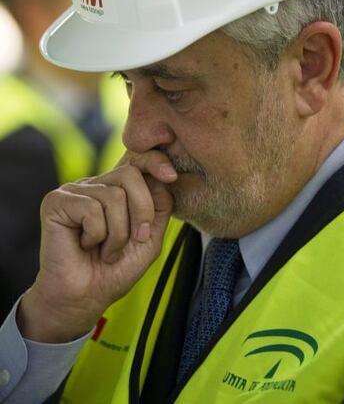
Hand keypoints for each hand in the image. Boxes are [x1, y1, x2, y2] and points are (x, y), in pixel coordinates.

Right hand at [18, 151, 176, 342]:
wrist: (85, 299)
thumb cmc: (115, 270)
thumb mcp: (149, 237)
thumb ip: (159, 207)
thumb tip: (164, 177)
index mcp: (115, 188)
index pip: (137, 161)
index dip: (155, 162)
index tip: (172, 176)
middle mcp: (94, 184)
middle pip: (130, 175)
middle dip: (142, 210)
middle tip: (136, 239)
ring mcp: (74, 190)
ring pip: (113, 196)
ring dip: (117, 233)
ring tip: (105, 250)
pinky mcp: (55, 201)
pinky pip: (91, 209)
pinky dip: (96, 234)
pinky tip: (85, 245)